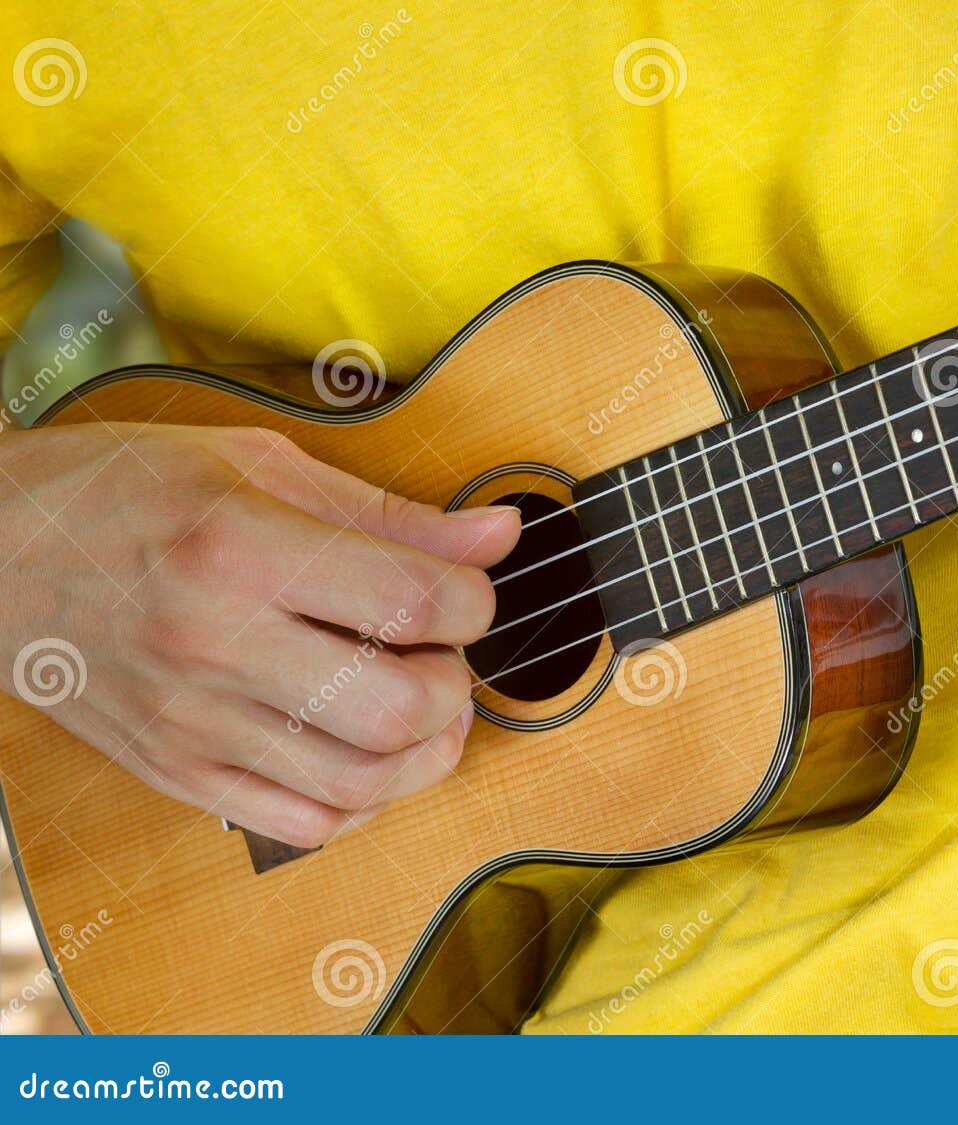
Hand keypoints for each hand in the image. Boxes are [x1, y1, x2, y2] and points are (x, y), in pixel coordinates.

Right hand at [0, 423, 519, 844]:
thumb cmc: (125, 494)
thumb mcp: (260, 466)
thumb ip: (390, 512)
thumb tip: (499, 537)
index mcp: (241, 546)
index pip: (416, 600)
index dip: (474, 602)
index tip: (463, 594)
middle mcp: (216, 641)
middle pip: (400, 708)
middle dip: (455, 685)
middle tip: (440, 655)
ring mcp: (193, 720)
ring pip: (363, 782)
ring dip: (426, 752)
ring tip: (422, 708)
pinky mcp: (177, 771)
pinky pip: (304, 823)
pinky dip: (362, 800)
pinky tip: (363, 752)